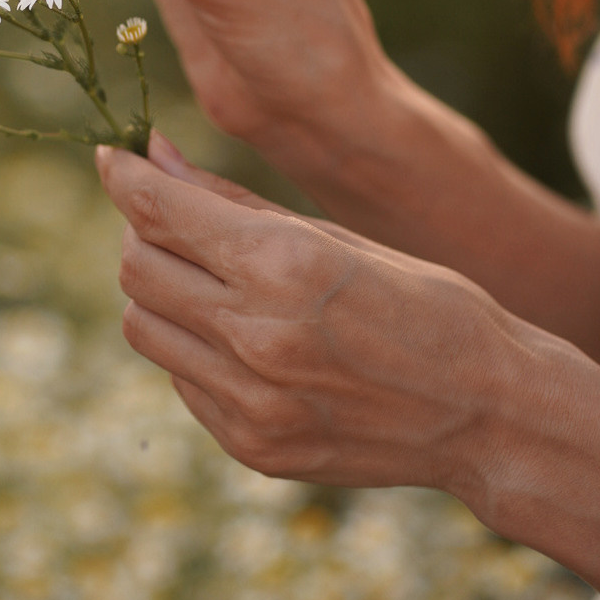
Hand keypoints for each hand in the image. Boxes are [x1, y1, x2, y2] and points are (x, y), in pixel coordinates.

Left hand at [94, 130, 506, 490]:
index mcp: (284, 265)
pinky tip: (242, 339)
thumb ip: (229, 198)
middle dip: (141, 232)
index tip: (113, 157)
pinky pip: (180, 379)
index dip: (124, 175)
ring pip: (142, 326)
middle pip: (135, 268)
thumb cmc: (419, 301)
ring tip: (210, 283)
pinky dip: (193, 347)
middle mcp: (257, 335)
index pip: (159, 210)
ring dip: (160, 293)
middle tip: (173, 222)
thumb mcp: (331, 234)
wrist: (485, 411)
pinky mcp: (250, 445)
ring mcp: (250, 401)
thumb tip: (153, 154)